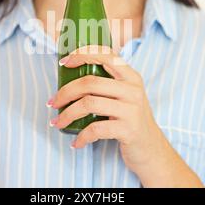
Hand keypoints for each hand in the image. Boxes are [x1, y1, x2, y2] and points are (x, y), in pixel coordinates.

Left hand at [48, 45, 202, 186]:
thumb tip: (70, 77)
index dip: (82, 54)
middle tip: (53, 103)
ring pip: (89, 104)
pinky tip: (76, 142)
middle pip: (90, 82)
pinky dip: (81, 137)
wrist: (151, 149)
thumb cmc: (130, 120)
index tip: (63, 62)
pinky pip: (96, 129)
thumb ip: (107, 84)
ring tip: (58, 122)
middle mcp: (133, 90)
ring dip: (67, 114)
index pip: (106, 55)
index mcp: (131, 77)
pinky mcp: (129, 129)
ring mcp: (132, 109)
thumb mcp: (125, 96)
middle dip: (65, 92)